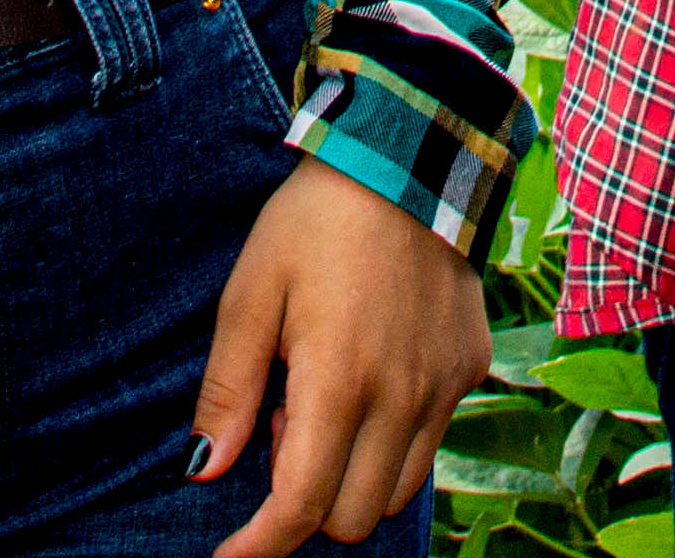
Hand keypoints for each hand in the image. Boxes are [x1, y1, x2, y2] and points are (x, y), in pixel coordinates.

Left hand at [190, 160, 483, 557]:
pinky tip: (368, 377)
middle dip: (306, 500)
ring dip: (351, 475)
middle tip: (281, 422)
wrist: (408, 156)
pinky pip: (429, 443)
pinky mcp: (469, 368)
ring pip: (395, 491)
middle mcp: (402, 397)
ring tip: (325, 399)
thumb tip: (205, 471)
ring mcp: (444, 386)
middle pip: (352, 517)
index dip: (260, 546)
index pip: (302, 507)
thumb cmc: (315, 221)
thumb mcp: (250, 293)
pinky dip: (391, 441)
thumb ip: (228, 390)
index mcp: (340, 381)